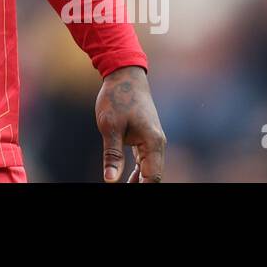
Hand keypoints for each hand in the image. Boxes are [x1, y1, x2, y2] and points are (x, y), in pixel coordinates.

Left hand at [96, 65, 165, 181]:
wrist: (124, 75)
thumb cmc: (117, 97)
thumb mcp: (110, 126)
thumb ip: (112, 155)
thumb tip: (110, 180)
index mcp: (153, 142)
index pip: (153, 177)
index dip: (141, 188)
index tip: (127, 191)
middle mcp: (157, 143)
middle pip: (154, 175)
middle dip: (141, 185)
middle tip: (122, 188)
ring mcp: (153, 140)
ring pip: (150, 169)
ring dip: (139, 181)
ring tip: (123, 186)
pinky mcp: (145, 136)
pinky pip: (145, 160)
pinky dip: (138, 171)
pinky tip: (127, 179)